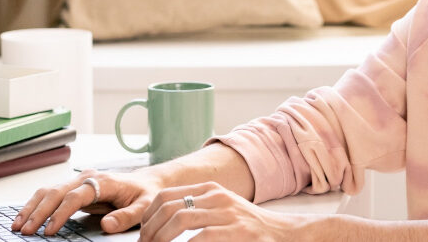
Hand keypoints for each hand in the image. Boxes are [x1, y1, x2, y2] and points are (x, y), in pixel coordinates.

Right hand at [11, 168, 165, 235]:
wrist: (147, 182)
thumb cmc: (145, 193)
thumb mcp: (144, 206)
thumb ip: (127, 216)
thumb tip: (106, 225)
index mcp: (103, 181)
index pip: (75, 196)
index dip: (60, 213)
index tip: (49, 230)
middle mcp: (87, 178)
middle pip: (56, 192)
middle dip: (38, 212)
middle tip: (25, 230)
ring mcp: (78, 182)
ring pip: (48, 191)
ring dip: (31, 208)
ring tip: (18, 225)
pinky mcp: (74, 188)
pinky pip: (50, 195)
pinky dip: (35, 205)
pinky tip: (25, 217)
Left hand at [139, 181, 302, 241]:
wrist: (284, 233)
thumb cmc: (249, 227)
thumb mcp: (222, 210)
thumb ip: (197, 211)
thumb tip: (162, 225)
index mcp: (210, 190)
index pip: (166, 196)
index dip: (148, 217)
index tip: (143, 234)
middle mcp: (217, 198)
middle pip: (169, 207)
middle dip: (150, 230)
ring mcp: (228, 214)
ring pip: (181, 219)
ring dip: (161, 238)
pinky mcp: (238, 232)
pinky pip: (201, 237)